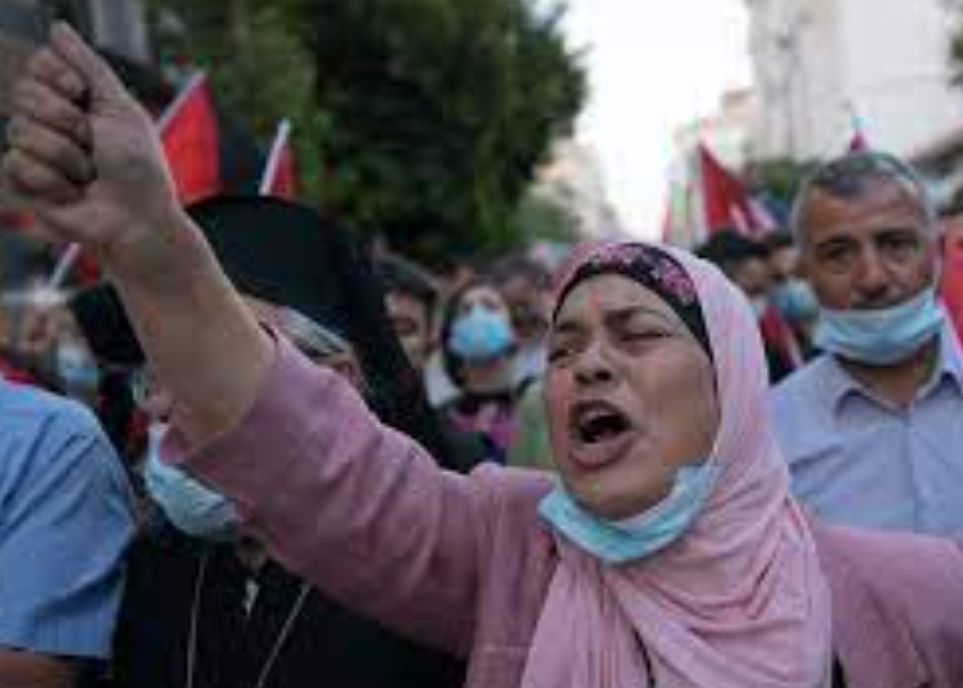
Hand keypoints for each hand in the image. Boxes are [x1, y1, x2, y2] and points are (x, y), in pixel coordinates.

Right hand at [1, 23, 184, 278]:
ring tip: (88, 176)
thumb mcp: (121, 109)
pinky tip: (72, 194)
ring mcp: (37, 151)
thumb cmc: (138, 168)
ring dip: (66, 155)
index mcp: (77, 99)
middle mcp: (53, 121)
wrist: (137, 221)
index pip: (40, 65)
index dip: (59, 80)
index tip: (84, 98)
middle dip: (67, 121)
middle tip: (94, 146)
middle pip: (25, 93)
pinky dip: (53, 180)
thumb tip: (57, 27)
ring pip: (21, 130)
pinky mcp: (27, 183)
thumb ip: (90, 67)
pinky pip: (17, 163)